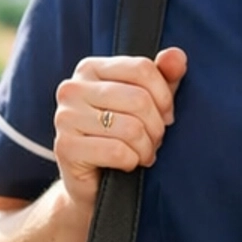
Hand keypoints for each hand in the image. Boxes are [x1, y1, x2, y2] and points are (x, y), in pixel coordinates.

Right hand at [53, 48, 187, 208]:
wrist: (92, 185)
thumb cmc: (121, 138)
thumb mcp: (147, 103)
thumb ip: (164, 77)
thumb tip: (177, 56)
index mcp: (90, 68)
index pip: (141, 68)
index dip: (164, 96)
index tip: (165, 115)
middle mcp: (72, 88)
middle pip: (139, 99)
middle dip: (156, 126)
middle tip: (154, 140)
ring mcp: (64, 117)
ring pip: (131, 128)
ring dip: (146, 148)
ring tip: (142, 153)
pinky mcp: (65, 147)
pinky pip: (117, 152)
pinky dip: (132, 162)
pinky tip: (128, 164)